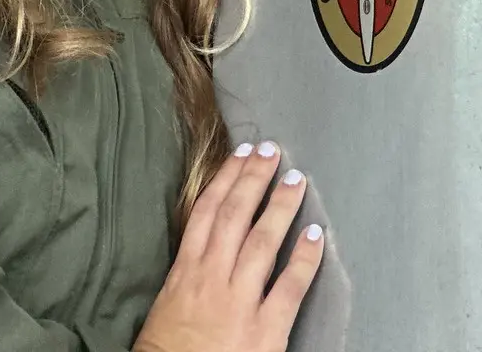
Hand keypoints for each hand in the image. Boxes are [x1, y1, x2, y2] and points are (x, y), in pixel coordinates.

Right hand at [134, 140, 325, 351]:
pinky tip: (317, 235)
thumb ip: (184, 279)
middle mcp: (212, 279)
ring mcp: (240, 303)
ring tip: (296, 179)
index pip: (206, 213)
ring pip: (264, 241)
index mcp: (184, 273)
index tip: (240, 153)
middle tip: (271, 150)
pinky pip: (291, 287)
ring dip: (281, 206)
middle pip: (235, 216)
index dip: (226, 178)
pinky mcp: (266, 331)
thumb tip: (198, 254)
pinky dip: (306, 258)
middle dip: (253, 178)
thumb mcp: (164, 309)